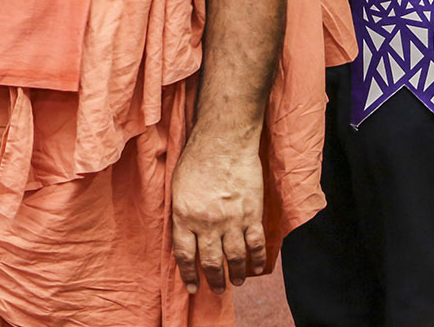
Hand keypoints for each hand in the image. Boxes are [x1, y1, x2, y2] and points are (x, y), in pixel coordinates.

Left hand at [170, 134, 266, 293]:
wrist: (223, 142)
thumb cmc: (195, 159)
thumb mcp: (176, 187)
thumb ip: (180, 213)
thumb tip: (183, 234)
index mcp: (184, 216)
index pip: (184, 254)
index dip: (189, 274)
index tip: (193, 287)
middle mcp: (207, 223)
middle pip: (211, 261)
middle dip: (214, 280)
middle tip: (217, 290)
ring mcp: (231, 220)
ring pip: (235, 257)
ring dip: (236, 274)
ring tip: (236, 283)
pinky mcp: (251, 214)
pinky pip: (255, 244)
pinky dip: (257, 260)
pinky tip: (257, 269)